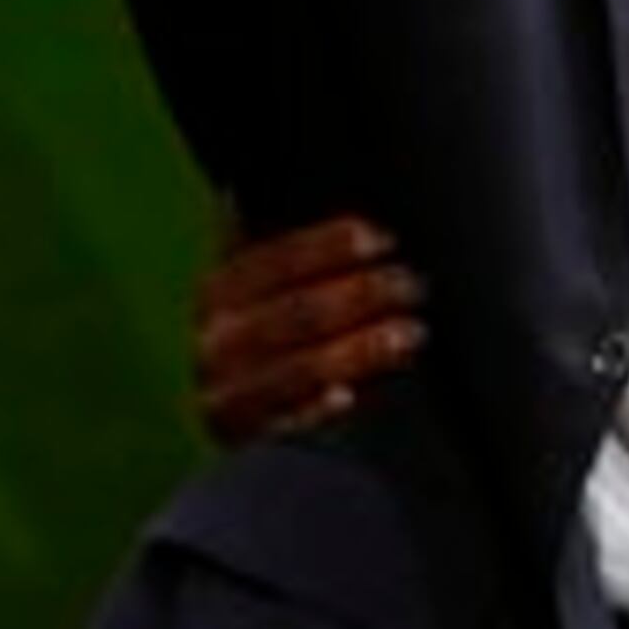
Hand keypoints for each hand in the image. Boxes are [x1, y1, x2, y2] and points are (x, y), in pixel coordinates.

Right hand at [194, 215, 423, 444]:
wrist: (229, 418)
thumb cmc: (258, 335)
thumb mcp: (251, 287)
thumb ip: (261, 244)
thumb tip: (251, 186)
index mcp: (218, 292)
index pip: (277, 259)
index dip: (331, 245)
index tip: (384, 239)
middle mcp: (215, 343)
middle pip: (298, 311)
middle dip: (363, 295)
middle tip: (413, 285)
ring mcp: (226, 395)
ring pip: (302, 366)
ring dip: (362, 348)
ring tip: (411, 332)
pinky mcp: (245, 443)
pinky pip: (287, 424)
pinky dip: (318, 408)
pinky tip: (350, 397)